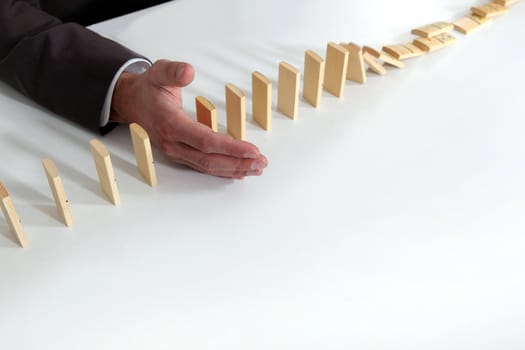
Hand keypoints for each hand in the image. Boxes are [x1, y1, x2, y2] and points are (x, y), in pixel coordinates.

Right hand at [110, 59, 267, 178]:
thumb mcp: (158, 72)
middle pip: (210, 160)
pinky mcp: (180, 154)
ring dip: (234, 169)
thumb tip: (188, 71)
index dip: (230, 148)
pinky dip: (222, 171)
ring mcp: (176, 152)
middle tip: (261, 163)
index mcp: (171, 124)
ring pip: (208, 167)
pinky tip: (238, 172)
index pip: (206, 141)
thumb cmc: (148, 89)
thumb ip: (173, 71)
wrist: (130, 102)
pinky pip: (203, 166)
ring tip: (256, 169)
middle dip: (238, 163)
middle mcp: (173, 143)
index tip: (252, 150)